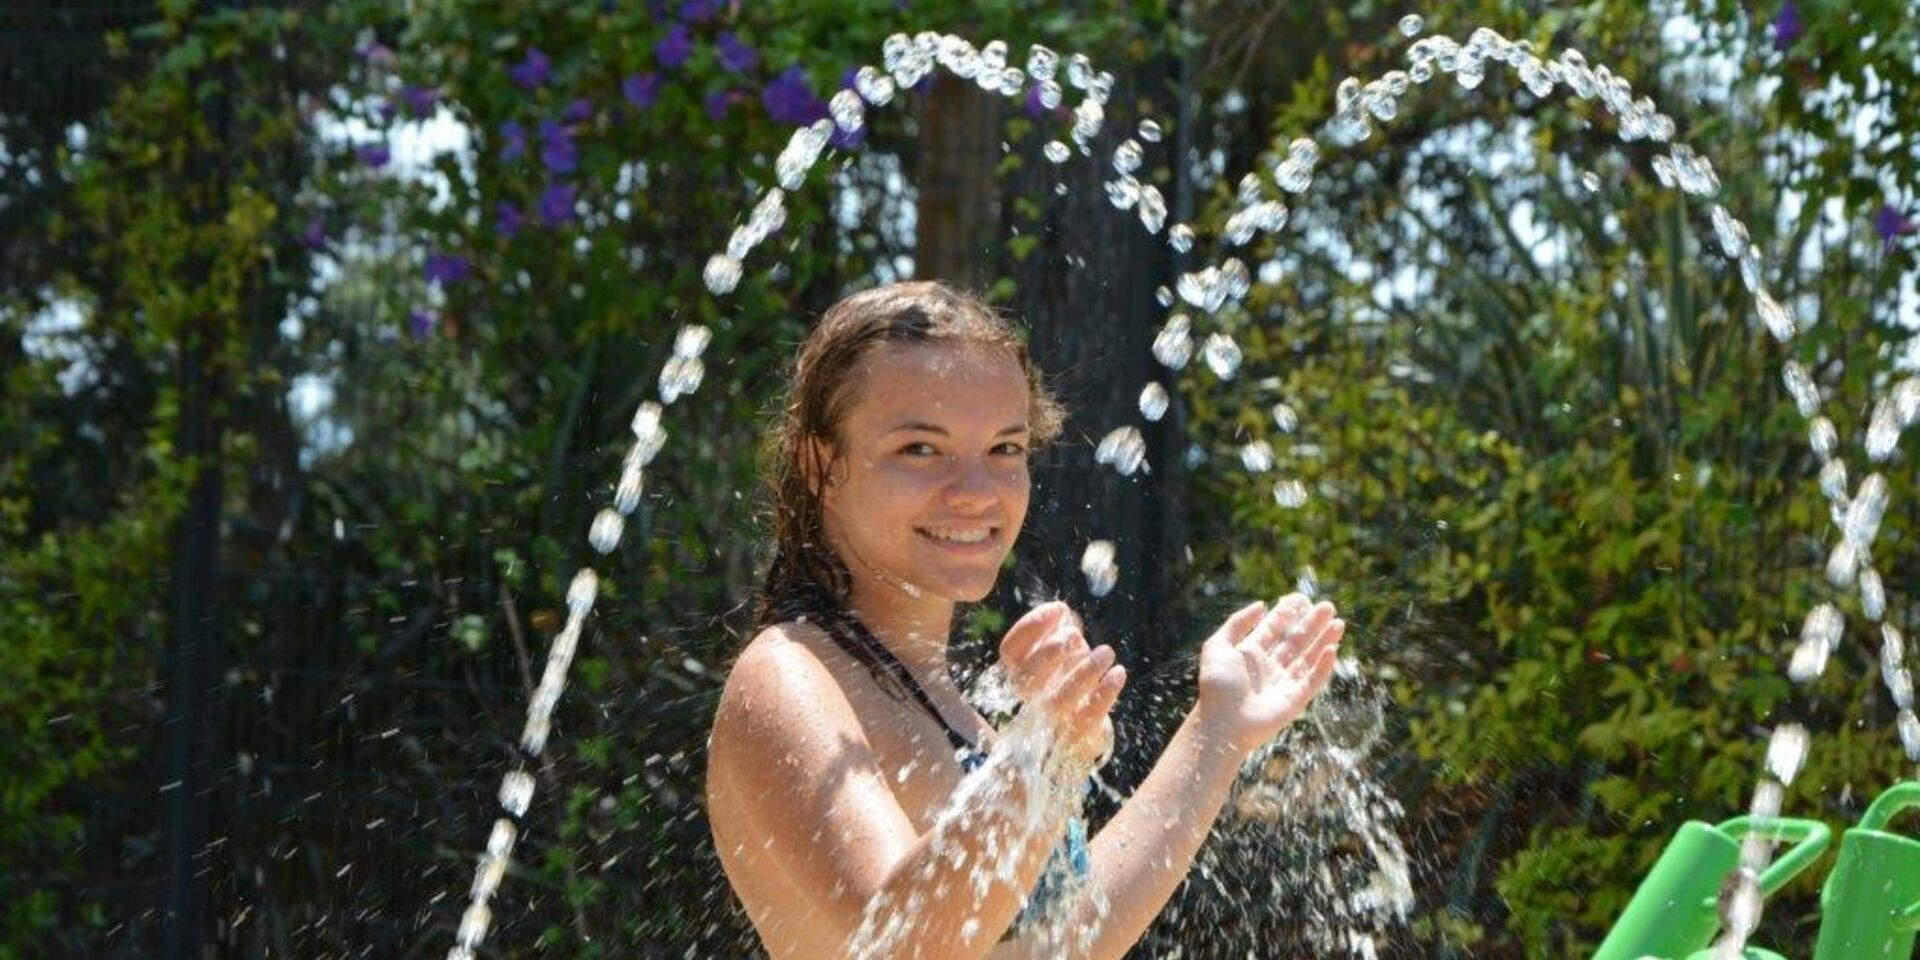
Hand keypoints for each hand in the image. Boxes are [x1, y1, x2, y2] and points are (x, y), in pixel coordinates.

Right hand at [997, 601, 1122, 769]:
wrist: (1087, 727)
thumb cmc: (1072, 677)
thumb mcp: (1064, 649)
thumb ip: (1059, 629)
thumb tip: (1060, 613)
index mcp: (1021, 673)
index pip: (1010, 651)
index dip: (1029, 627)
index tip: (1059, 609)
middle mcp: (1031, 698)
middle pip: (1025, 680)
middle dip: (1048, 653)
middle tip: (1074, 635)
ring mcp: (1053, 721)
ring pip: (1058, 702)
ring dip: (1084, 672)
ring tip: (1106, 652)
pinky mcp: (1079, 736)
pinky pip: (1088, 719)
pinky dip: (1104, 694)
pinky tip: (1118, 672)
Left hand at [1194, 595, 1343, 756]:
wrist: (1223, 722)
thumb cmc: (1218, 686)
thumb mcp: (1218, 645)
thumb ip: (1237, 622)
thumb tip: (1260, 604)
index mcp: (1250, 654)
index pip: (1273, 629)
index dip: (1287, 613)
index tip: (1302, 598)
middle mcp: (1268, 668)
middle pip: (1295, 641)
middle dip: (1311, 624)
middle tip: (1327, 606)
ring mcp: (1283, 684)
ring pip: (1308, 658)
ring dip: (1323, 640)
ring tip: (1338, 622)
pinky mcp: (1295, 701)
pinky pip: (1313, 681)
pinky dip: (1324, 666)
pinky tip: (1332, 648)